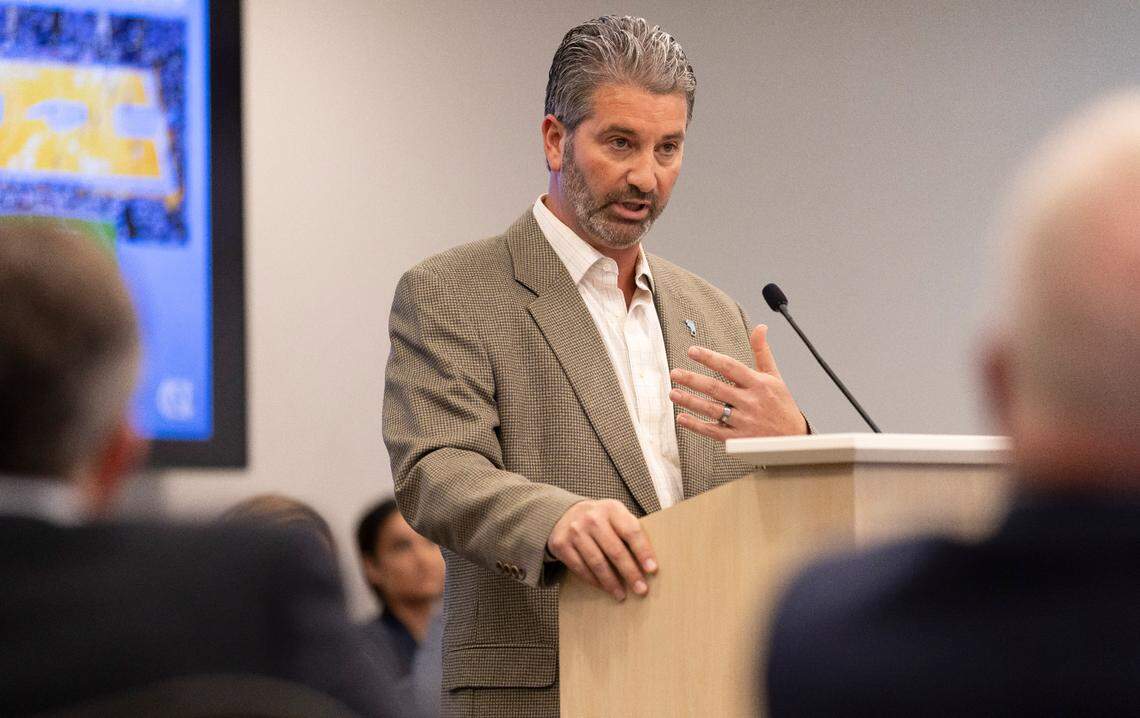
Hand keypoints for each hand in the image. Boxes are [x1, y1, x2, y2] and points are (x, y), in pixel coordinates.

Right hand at [546, 499, 657, 601]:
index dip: (643, 551)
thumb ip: (629, 531)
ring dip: (611, 582)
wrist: (563, 513)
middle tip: (641, 589)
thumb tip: (648, 563)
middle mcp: (592, 518)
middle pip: (615, 550)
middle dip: (630, 573)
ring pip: (597, 562)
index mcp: (611, 509)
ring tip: (621, 595)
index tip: (652, 569)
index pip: (631, 531)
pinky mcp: (561, 544)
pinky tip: (603, 587)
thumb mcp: (615, 515)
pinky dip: (593, 580)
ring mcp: (575, 531)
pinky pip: (580, 568)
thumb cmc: (599, 519)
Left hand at [669, 324, 806, 439]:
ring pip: (712, 409)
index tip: (692, 351)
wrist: (793, 439)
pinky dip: (696, 425)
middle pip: (716, 388)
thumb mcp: (775, 376)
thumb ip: (762, 352)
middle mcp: (750, 402)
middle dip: (693, 379)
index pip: (730, 367)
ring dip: (690, 401)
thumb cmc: (781, 405)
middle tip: (675, 373)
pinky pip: (713, 431)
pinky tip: (681, 418)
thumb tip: (760, 327)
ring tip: (673, 393)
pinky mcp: (738, 439)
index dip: (710, 358)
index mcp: (758, 384)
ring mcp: (743, 421)